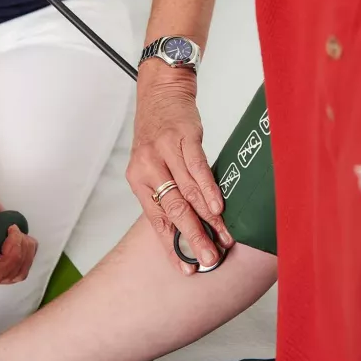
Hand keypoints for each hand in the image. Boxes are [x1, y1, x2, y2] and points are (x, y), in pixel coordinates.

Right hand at [0, 189, 38, 285]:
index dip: (6, 260)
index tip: (9, 235)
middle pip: (9, 275)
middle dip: (18, 249)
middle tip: (13, 230)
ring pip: (20, 272)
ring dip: (25, 249)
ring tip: (16, 232)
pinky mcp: (9, 265)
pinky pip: (26, 265)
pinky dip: (29, 249)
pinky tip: (21, 237)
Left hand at [127, 64, 233, 274]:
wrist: (161, 91)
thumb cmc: (158, 132)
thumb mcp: (153, 164)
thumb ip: (167, 193)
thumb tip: (190, 227)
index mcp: (138, 180)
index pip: (156, 221)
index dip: (172, 246)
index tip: (187, 269)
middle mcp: (147, 167)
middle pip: (173, 210)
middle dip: (193, 238)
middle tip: (208, 258)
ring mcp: (164, 151)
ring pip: (187, 193)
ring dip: (208, 218)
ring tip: (222, 237)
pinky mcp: (182, 137)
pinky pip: (197, 168)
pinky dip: (208, 189)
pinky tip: (218, 207)